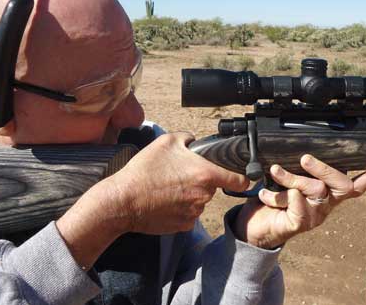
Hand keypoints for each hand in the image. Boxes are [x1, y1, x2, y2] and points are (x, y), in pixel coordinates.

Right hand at [57, 132, 248, 268]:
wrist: (123, 201)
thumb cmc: (144, 171)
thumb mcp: (166, 141)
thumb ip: (189, 138)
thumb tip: (197, 143)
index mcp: (206, 174)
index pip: (239, 180)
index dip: (242, 177)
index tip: (241, 176)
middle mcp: (204, 196)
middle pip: (212, 187)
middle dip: (201, 181)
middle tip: (179, 175)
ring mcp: (195, 213)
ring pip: (199, 200)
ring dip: (189, 195)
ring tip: (167, 188)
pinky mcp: (184, 226)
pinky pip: (188, 214)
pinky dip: (180, 208)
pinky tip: (164, 201)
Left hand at [234, 155, 365, 248]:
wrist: (254, 227)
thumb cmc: (273, 200)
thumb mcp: (288, 180)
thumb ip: (299, 169)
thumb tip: (302, 148)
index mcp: (327, 194)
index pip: (354, 186)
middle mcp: (325, 205)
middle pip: (340, 184)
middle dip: (324, 168)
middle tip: (305, 157)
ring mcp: (314, 216)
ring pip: (314, 189)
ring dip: (291, 177)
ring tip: (274, 170)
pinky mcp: (298, 225)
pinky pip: (297, 206)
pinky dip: (280, 195)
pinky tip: (265, 194)